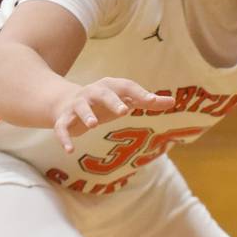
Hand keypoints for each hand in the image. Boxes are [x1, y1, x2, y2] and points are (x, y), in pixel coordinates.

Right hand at [53, 78, 174, 151]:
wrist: (64, 101)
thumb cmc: (103, 102)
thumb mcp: (124, 99)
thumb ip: (146, 101)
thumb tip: (173, 101)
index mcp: (109, 87)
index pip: (126, 86)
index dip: (139, 93)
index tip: (153, 102)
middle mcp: (92, 93)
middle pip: (102, 93)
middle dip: (112, 101)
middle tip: (124, 111)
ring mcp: (77, 106)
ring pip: (80, 108)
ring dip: (86, 115)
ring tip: (93, 125)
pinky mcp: (64, 119)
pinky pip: (63, 128)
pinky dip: (65, 138)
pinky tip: (70, 150)